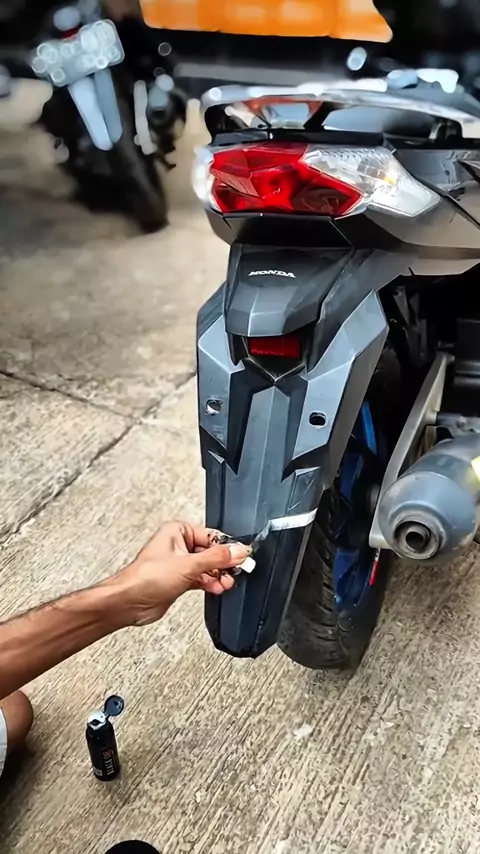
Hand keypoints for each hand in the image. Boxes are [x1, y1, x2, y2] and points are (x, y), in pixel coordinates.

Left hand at [115, 521, 251, 625]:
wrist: (129, 602)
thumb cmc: (146, 577)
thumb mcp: (188, 565)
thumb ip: (216, 558)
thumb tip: (238, 551)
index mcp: (177, 531)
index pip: (211, 535)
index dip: (227, 547)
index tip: (242, 556)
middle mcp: (178, 545)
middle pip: (210, 551)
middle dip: (224, 563)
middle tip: (237, 571)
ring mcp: (178, 564)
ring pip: (206, 566)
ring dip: (218, 575)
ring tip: (227, 583)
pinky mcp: (178, 580)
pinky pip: (200, 578)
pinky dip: (210, 583)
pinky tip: (218, 588)